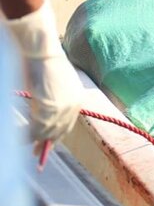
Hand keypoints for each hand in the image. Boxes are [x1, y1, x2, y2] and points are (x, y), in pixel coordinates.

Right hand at [7, 1, 81, 143]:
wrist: (42, 52)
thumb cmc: (45, 65)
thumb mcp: (55, 86)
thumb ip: (54, 102)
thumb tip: (44, 117)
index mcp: (77, 99)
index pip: (68, 125)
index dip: (56, 137)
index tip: (47, 145)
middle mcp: (73, 105)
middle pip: (59, 131)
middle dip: (46, 143)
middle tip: (35, 153)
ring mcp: (62, 106)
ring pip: (48, 131)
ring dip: (37, 140)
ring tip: (27, 146)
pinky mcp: (50, 105)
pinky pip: (40, 126)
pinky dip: (31, 133)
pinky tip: (24, 138)